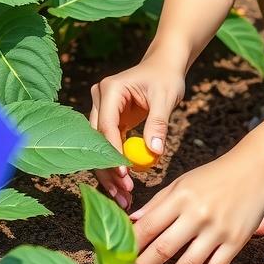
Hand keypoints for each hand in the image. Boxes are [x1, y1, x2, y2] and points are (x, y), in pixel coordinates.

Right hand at [89, 58, 184, 210]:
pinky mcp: (109, 120)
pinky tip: (124, 187)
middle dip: (109, 169)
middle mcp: (100, 99)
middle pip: (97, 141)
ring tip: (124, 198)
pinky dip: (117, 165)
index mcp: (110, 90)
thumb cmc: (166, 77)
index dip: (113, 153)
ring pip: (99, 148)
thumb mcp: (166, 98)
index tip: (124, 175)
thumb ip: (158, 123)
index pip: (106, 126)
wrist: (164, 65)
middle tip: (123, 195)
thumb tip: (154, 151)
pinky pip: (109, 147)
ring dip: (111, 173)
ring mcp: (102, 110)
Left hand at [129, 146, 263, 263]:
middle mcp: (197, 214)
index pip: (149, 226)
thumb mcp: (183, 182)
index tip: (116, 258)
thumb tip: (131, 221)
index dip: (131, 245)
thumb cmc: (214, 175)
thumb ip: (157, 202)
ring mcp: (218, 231)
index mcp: (180, 197)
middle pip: (164, 248)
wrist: (256, 170)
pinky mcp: (235, 243)